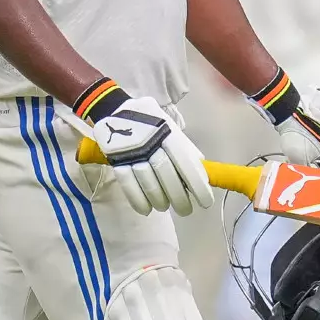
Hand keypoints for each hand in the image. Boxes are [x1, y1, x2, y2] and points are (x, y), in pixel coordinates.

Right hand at [88, 93, 213, 215]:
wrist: (115, 109)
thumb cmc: (151, 123)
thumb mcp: (170, 128)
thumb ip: (186, 149)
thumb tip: (203, 175)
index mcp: (168, 133)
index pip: (186, 164)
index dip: (197, 186)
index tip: (205, 202)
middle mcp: (150, 142)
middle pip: (167, 176)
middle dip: (179, 198)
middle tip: (185, 210)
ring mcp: (131, 151)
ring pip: (149, 183)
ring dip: (159, 201)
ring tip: (165, 207)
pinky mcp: (115, 159)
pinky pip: (128, 184)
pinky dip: (138, 200)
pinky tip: (146, 209)